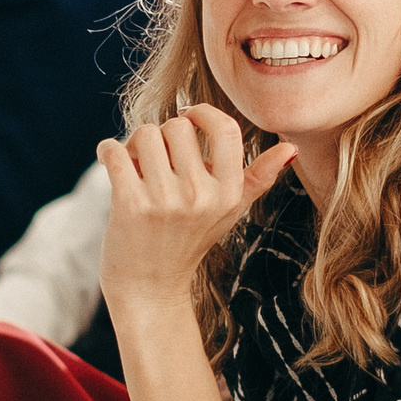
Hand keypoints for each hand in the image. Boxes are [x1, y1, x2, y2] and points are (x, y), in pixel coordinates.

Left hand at [97, 104, 295, 317]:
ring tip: (135, 166)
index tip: (187, 117)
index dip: (202, 113)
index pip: (225, 129)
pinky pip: (115, 151)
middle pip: (177, 126)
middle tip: (155, 158)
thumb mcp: (229, 211)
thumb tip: (292, 148)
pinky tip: (111, 161)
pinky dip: (108, 150)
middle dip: (160, 135)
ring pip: (144, 134)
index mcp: (228, 193)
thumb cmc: (189, 241)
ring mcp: (165, 201)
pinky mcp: (130, 204)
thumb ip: (259, 178)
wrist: (150, 288)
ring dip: (133, 144)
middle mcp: (200, 196)